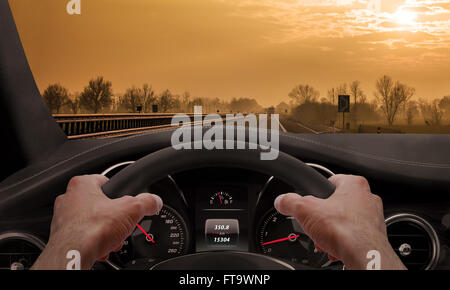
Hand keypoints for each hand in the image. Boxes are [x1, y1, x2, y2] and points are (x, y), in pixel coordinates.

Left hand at [32, 175, 162, 269]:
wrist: (73, 255)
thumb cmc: (91, 230)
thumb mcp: (132, 210)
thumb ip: (146, 202)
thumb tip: (155, 201)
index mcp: (82, 185)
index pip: (105, 181)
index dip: (119, 192)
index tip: (126, 201)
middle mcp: (68, 199)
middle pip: (100, 204)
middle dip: (113, 217)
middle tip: (121, 224)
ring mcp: (62, 218)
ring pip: (91, 222)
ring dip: (104, 231)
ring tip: (112, 238)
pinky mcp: (62, 237)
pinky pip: (83, 237)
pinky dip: (93, 242)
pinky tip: (102, 247)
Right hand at [274, 174, 405, 269]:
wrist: (364, 255)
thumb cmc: (345, 230)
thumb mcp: (305, 210)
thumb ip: (290, 202)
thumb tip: (282, 201)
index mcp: (354, 184)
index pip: (330, 181)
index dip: (316, 192)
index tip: (309, 201)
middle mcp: (367, 198)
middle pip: (336, 204)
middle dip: (323, 217)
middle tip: (315, 224)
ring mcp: (373, 217)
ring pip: (344, 221)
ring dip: (331, 231)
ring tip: (323, 239)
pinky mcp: (374, 236)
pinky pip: (353, 236)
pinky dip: (342, 241)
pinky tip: (334, 247)